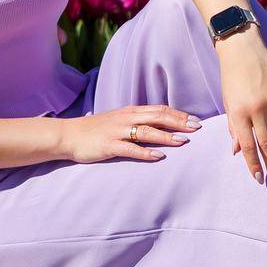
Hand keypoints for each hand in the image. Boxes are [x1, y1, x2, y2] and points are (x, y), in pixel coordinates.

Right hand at [60, 104, 201, 163]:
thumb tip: (160, 125)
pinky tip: (158, 156)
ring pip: (147, 131)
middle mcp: (126, 118)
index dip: (179, 114)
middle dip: (179, 122)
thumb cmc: (96, 130)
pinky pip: (130, 148)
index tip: (196, 120)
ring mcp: (118, 131)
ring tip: (183, 141)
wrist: (69, 135)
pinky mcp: (109, 145)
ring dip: (166, 136)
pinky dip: (145, 152)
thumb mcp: (119, 120)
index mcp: (130, 111)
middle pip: (158, 117)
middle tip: (197, 128)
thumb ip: (137, 121)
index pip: (160, 109)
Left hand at [216, 26, 266, 184]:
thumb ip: (233, 126)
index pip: (247, 145)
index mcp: (238, 112)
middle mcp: (255, 107)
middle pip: (266, 143)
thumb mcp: (227, 101)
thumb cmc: (231, 75)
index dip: (254, 164)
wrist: (241, 45)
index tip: (259, 179)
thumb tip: (236, 151)